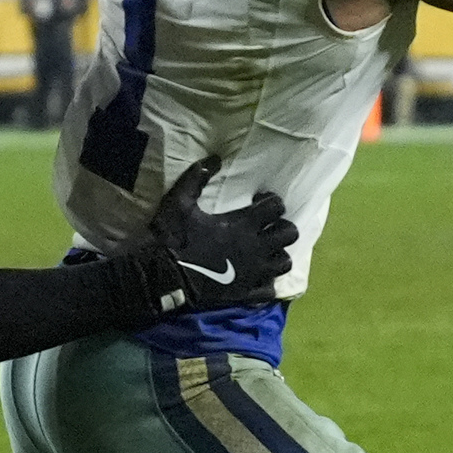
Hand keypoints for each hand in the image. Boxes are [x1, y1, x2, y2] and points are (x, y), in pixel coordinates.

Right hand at [137, 153, 295, 315]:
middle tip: (268, 227)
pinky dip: (267, 283)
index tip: (259, 201)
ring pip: (285, 263)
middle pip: (290, 234)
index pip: (276, 207)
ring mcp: (253, 273)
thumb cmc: (172, 239)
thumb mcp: (179, 202)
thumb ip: (197, 178)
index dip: (271, 201)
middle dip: (282, 227)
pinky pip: (270, 290)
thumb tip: (214, 158)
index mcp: (243, 224)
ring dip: (278, 255)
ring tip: (265, 253)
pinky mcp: (246, 293)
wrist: (163, 279)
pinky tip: (257, 278)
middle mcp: (255, 247)